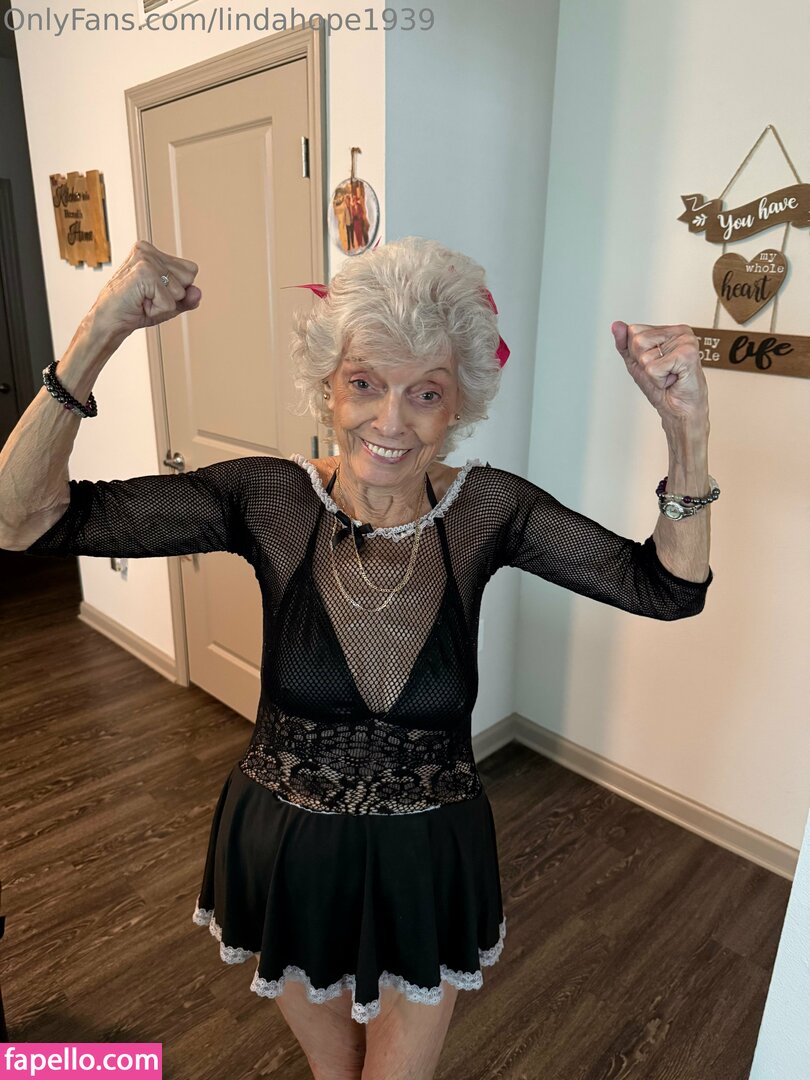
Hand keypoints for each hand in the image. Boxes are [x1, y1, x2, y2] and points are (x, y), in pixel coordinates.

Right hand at [87, 239, 201, 340]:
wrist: (109, 322)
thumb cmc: (134, 310)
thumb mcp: (166, 303)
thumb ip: (186, 298)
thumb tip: (198, 292)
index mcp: (152, 251)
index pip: (190, 270)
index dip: (178, 289)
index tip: (154, 292)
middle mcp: (148, 250)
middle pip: (189, 277)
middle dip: (173, 295)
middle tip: (147, 298)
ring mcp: (145, 259)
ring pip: (181, 290)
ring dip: (164, 304)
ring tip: (143, 300)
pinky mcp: (145, 273)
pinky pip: (170, 302)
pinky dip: (158, 309)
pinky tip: (140, 303)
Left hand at [610, 322, 708, 426]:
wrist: (679, 409)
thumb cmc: (663, 388)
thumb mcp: (636, 363)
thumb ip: (625, 344)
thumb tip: (616, 325)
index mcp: (669, 330)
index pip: (634, 330)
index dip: (636, 353)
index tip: (655, 363)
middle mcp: (680, 331)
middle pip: (637, 341)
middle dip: (644, 363)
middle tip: (662, 371)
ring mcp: (685, 341)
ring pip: (644, 355)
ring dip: (652, 373)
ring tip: (668, 375)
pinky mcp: (687, 354)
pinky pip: (654, 368)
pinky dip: (659, 380)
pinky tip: (673, 379)